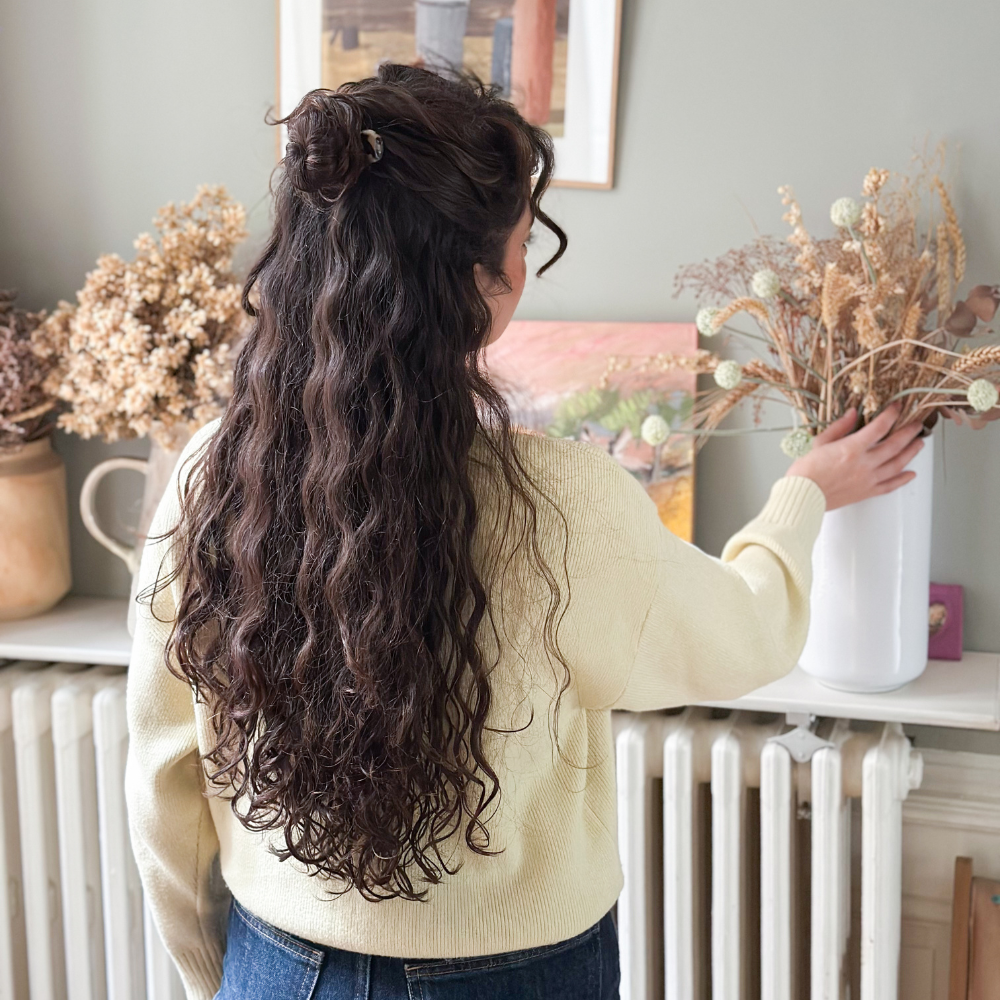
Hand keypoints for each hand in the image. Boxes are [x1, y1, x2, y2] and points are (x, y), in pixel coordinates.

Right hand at [786, 404, 925, 510]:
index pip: (880, 427)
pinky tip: (910, 474)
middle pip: (895, 445)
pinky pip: (890, 486)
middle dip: (909, 432)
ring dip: (911, 452)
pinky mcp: (866, 492)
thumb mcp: (820, 442)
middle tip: (917, 425)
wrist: (803, 496)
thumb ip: (839, 427)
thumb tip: (853, 414)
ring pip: (897, 464)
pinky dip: (903, 479)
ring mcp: (868, 479)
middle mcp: (864, 464)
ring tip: (919, 443)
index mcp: (852, 448)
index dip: (891, 415)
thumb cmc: (806, 472)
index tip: (897, 408)